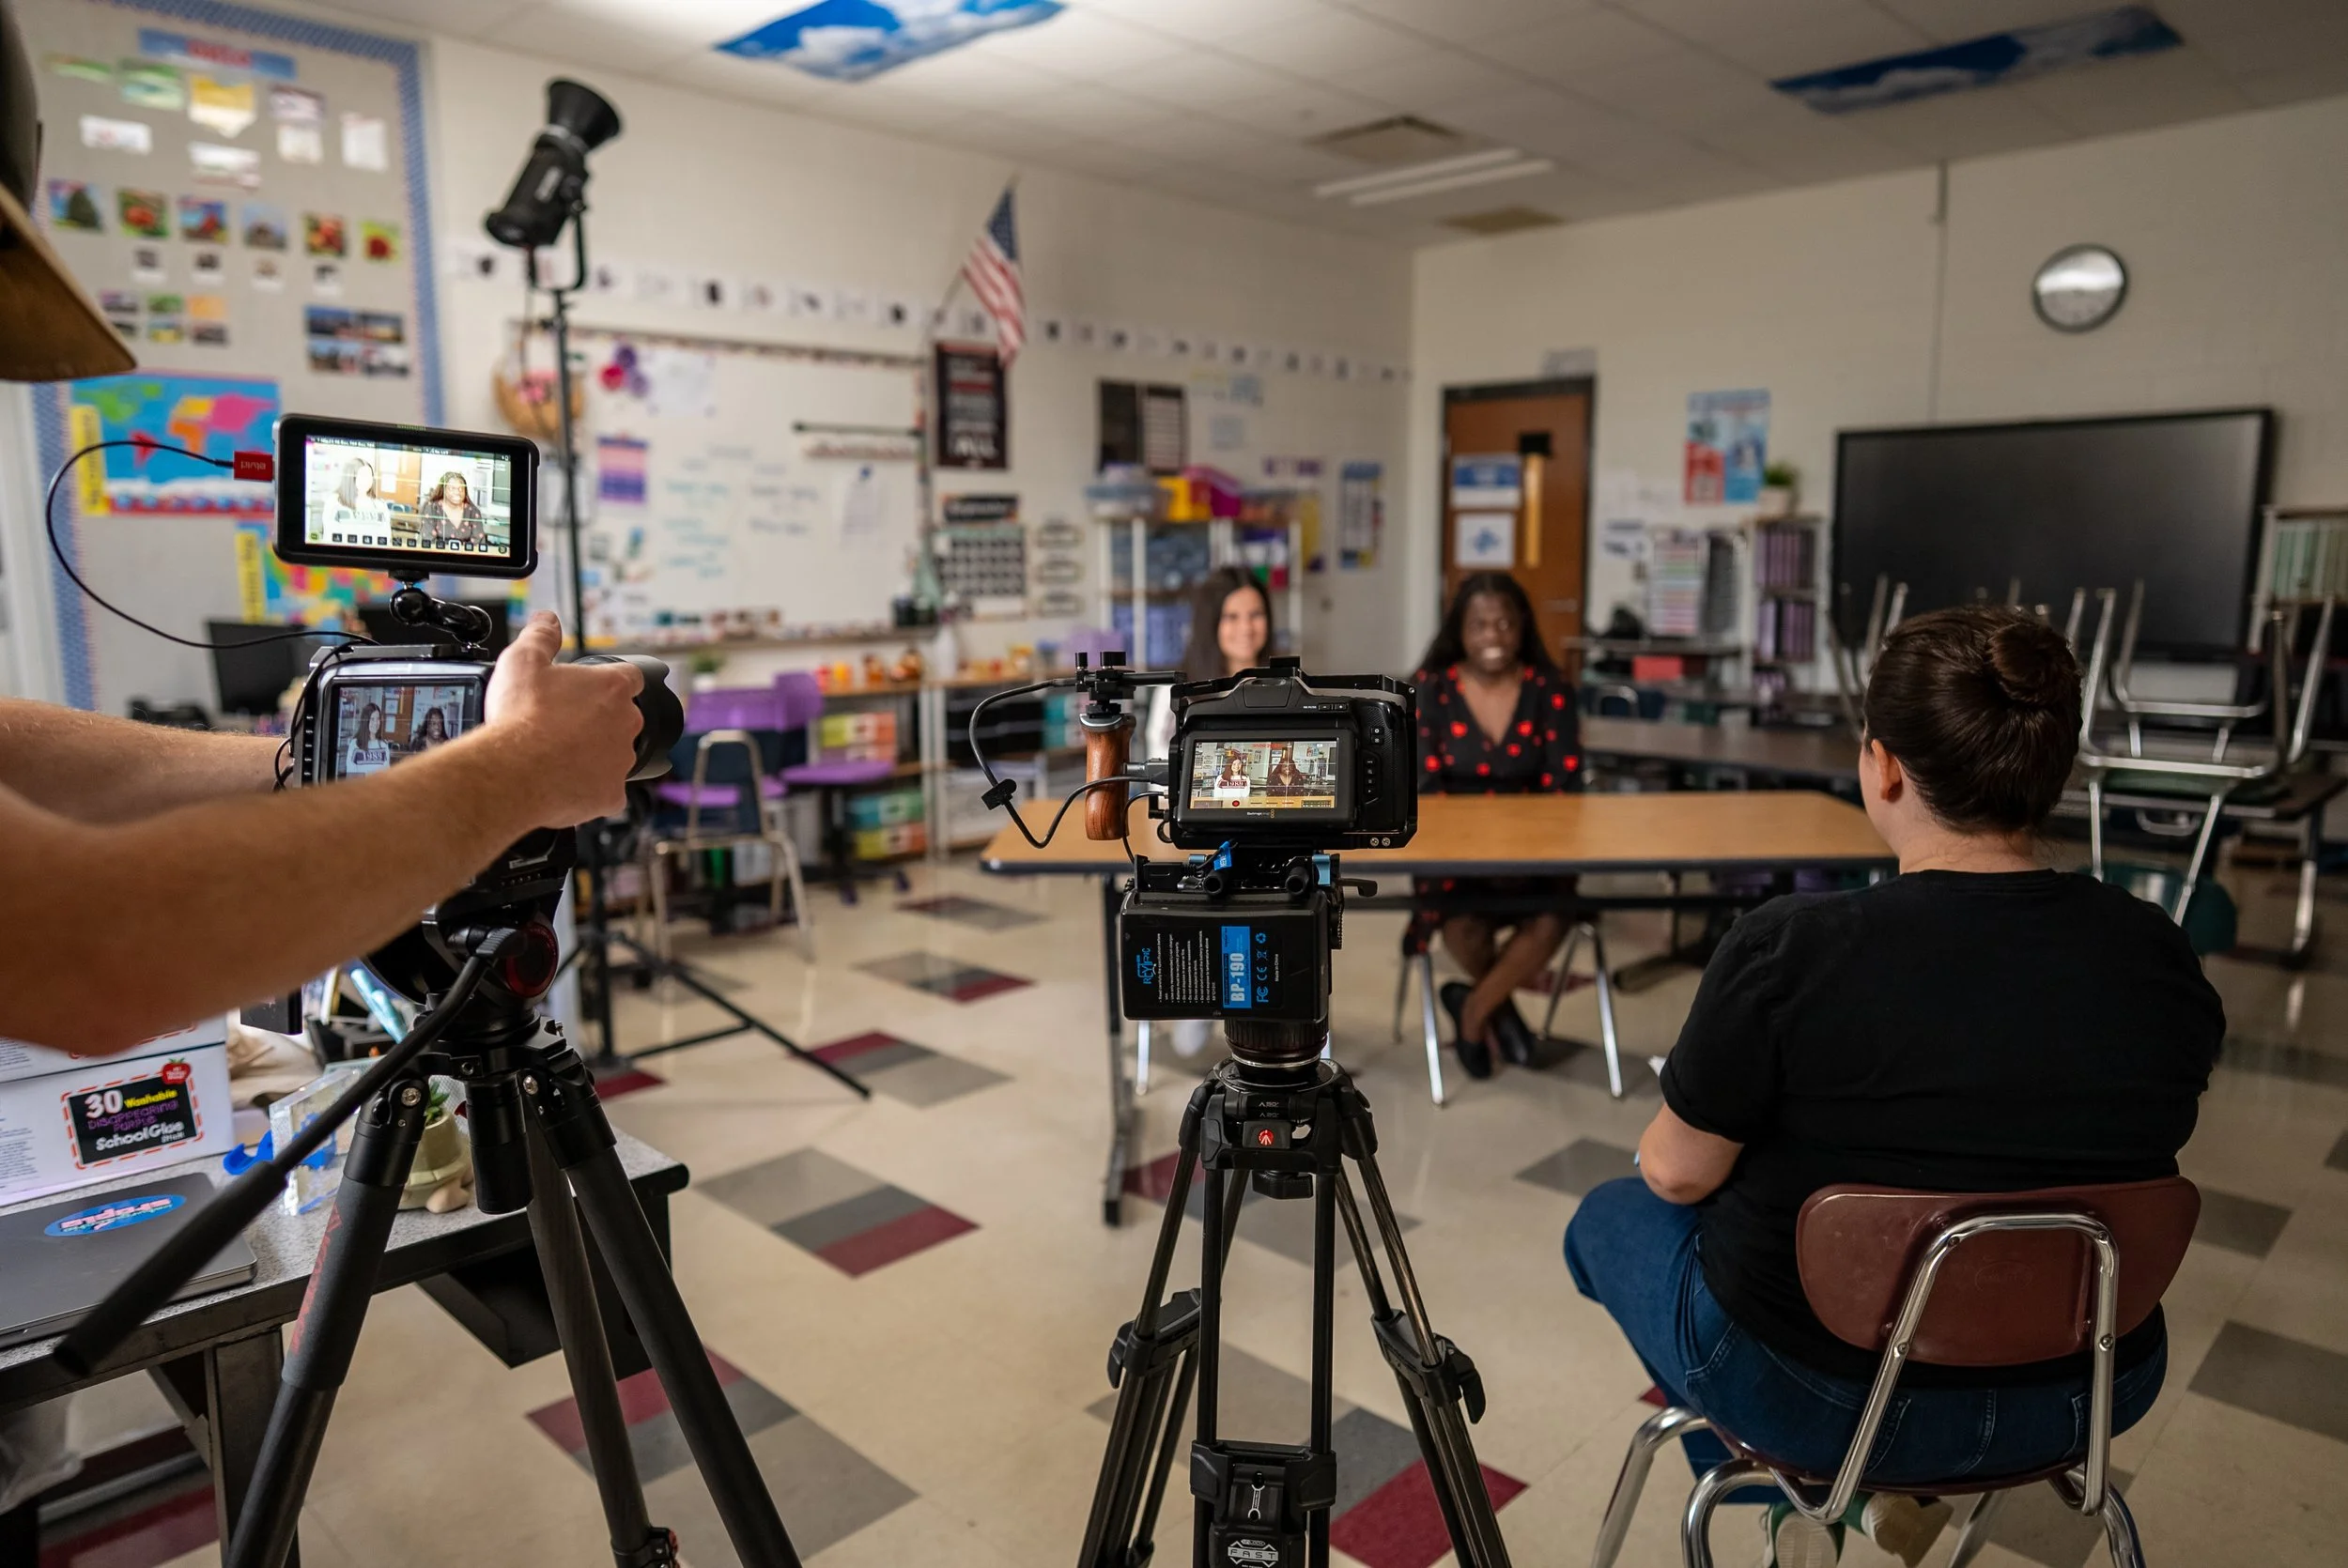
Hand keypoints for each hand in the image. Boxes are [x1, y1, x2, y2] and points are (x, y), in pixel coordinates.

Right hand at [482, 613, 643, 826]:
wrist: (513, 771)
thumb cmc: (521, 717)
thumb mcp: (523, 661)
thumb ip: (541, 636)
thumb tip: (547, 620)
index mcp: (612, 688)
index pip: (631, 677)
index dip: (614, 680)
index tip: (598, 688)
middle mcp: (626, 723)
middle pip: (623, 718)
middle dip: (599, 720)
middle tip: (564, 725)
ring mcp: (621, 761)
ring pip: (614, 755)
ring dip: (594, 754)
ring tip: (558, 755)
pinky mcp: (612, 795)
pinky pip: (605, 790)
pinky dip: (588, 788)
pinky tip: (563, 783)